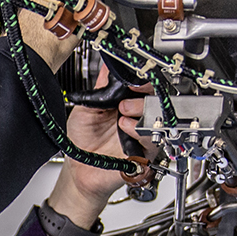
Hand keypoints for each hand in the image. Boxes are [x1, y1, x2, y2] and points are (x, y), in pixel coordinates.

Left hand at [45, 62, 148, 235]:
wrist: (79, 169)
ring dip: (141, 110)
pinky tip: (125, 128)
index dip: (141, 81)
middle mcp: (137, 119)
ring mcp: (141, 135)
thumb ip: (99, 89)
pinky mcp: (144, 153)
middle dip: (143, 94)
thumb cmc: (82, 142)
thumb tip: (107, 65)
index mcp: (125, 105)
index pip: (143, 87)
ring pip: (157, 117)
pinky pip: (152, 139)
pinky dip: (138, 130)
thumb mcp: (86, 109)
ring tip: (122, 114)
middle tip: (124, 101)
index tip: (134, 79)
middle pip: (155, 99)